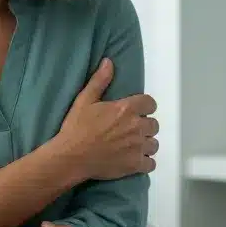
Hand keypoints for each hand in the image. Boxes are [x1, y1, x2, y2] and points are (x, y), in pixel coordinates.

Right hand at [57, 58, 158, 180]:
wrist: (71, 157)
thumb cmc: (77, 128)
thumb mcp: (84, 100)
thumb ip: (99, 81)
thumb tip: (109, 62)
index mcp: (127, 109)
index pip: (150, 103)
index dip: (145, 107)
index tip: (138, 111)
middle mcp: (136, 127)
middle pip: (154, 124)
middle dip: (145, 126)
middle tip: (131, 130)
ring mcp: (137, 147)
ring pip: (154, 144)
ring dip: (146, 144)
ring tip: (134, 146)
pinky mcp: (135, 164)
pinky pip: (151, 164)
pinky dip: (145, 162)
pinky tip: (136, 160)